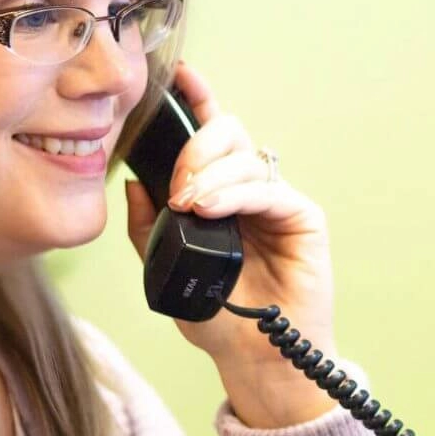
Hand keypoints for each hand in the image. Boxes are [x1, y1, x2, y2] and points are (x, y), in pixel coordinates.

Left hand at [123, 61, 338, 426]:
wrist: (254, 360)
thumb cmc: (217, 318)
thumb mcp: (163, 269)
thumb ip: (145, 227)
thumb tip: (132, 183)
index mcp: (217, 193)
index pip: (208, 136)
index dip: (197, 99)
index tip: (178, 75)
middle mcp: (248, 189)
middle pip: (228, 134)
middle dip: (195, 147)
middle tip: (175, 187)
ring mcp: (277, 201)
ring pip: (245, 158)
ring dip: (210, 174)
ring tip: (190, 205)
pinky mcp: (303, 218)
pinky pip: (269, 188)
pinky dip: (236, 193)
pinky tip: (212, 209)